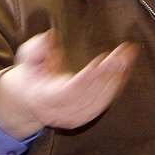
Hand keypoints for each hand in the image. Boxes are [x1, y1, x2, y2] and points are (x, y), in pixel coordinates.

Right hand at [0, 29, 139, 139]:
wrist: (29, 100)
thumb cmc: (32, 74)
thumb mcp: (28, 58)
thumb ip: (37, 48)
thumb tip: (50, 38)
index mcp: (44, 98)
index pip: (68, 91)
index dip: (86, 78)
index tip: (101, 62)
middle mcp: (60, 112)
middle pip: (89, 95)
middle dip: (108, 74)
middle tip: (122, 55)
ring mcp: (74, 117)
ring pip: (100, 101)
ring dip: (117, 79)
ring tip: (127, 57)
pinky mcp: (85, 117)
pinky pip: (104, 103)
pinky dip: (117, 86)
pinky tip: (125, 69)